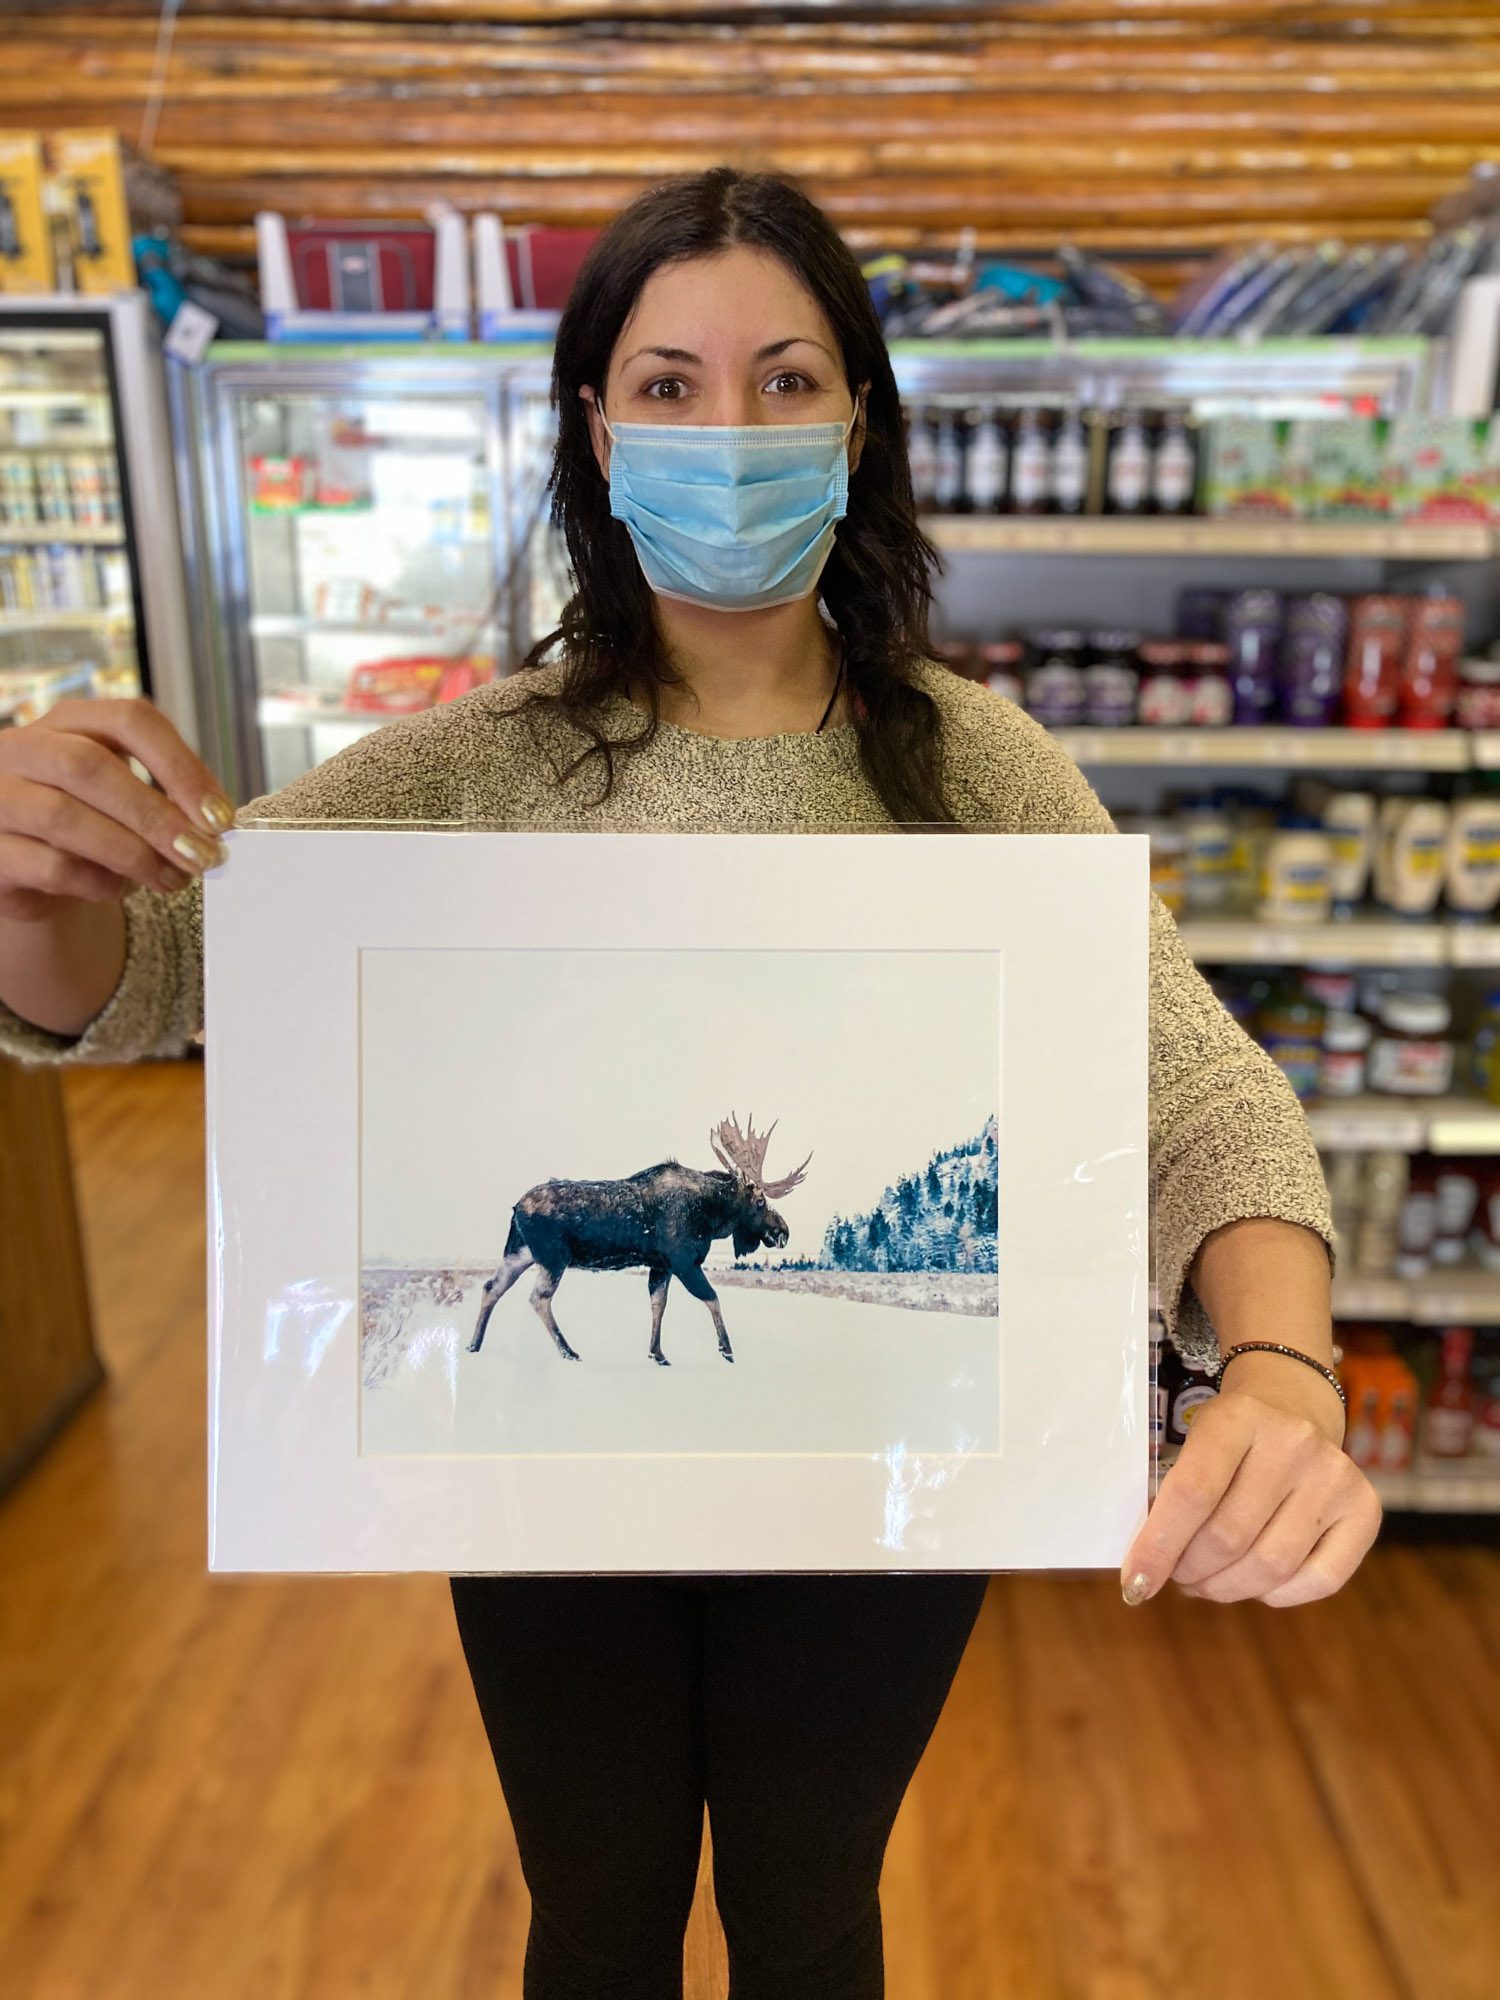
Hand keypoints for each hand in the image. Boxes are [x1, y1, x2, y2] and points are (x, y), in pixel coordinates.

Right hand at [0, 697, 232, 921]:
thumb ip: (163, 798)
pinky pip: (50, 866)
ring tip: (172, 878)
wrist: (28, 870)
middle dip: (156, 815)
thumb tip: (213, 826)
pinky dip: (97, 882)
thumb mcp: (123, 796)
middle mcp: (23, 748)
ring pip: (65, 817)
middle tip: (202, 854)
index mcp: (68, 721)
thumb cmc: (87, 825)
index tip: (219, 816)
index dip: (181, 766)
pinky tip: (120, 888)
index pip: (130, 719)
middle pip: (91, 766)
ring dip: (132, 854)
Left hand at [1120, 1355, 1381, 1607]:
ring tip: (1205, 1582)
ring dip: (1226, 1588)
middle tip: (1176, 1576)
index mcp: (1239, 1417)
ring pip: (1271, 1566)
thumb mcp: (1194, 1443)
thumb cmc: (1230, 1439)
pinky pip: (1320, 1580)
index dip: (1159, 1546)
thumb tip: (1145, 1572)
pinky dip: (1277, 1595)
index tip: (1134, 1582)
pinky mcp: (1366, 1508)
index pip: (1193, 1493)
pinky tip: (1254, 1584)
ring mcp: (1336, 1475)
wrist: (1293, 1406)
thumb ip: (1172, 1497)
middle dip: (1190, 1570)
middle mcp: (1295, 1442)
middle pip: (1230, 1537)